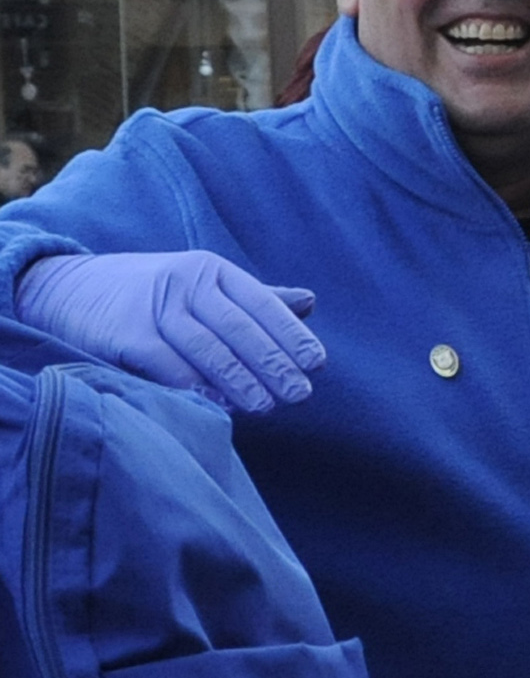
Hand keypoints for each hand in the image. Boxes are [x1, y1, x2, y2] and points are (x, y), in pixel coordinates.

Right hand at [16, 251, 322, 412]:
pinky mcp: (125, 333)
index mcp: (211, 270)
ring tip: (266, 407)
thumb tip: (310, 301)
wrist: (66, 291)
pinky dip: (195, 386)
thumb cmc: (150, 295)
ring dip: (240, 381)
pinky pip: (167, 364)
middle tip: (300, 394)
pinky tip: (217, 405)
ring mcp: (154, 306)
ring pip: (207, 348)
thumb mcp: (203, 287)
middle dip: (272, 363)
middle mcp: (186, 282)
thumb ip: (255, 300)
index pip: (261, 303)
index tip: (316, 364)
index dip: (291, 334)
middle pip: (238, 328)